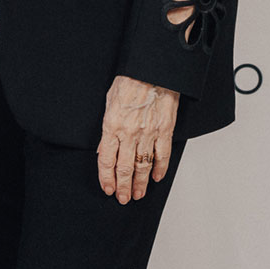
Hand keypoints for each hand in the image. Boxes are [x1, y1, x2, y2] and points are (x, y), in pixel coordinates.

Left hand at [95, 75, 178, 203]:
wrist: (151, 70)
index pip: (106, 160)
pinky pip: (162, 155)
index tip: (108, 189)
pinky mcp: (164, 130)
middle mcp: (129, 133)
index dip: (106, 178)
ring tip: (137, 194)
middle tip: (123, 198)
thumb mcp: (109, 103)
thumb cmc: (128, 81)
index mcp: (112, 126)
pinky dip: (160, 169)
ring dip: (140, 183)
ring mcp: (148, 133)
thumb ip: (107, 128)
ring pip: (143, 165)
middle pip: (125, 168)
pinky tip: (156, 178)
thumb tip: (105, 150)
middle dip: (123, 187)